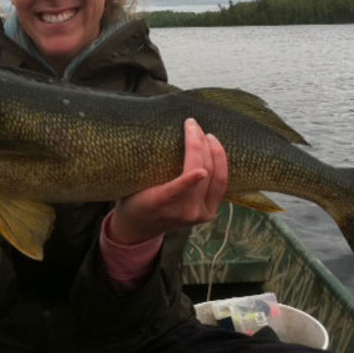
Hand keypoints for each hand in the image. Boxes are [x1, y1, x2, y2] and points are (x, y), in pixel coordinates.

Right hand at [108, 118, 227, 244]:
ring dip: (215, 152)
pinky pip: (220, 185)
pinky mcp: (209, 213)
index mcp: (161, 204)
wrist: (139, 228)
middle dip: (199, 144)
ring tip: (206, 135)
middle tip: (192, 124)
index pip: (178, 190)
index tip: (198, 167)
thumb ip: (148, 167)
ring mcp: (200, 214)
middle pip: (201, 173)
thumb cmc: (133, 200)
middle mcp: (185, 212)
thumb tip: (158, 133)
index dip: (189, 179)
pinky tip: (216, 149)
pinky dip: (221, 165)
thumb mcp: (133, 185)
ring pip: (217, 178)